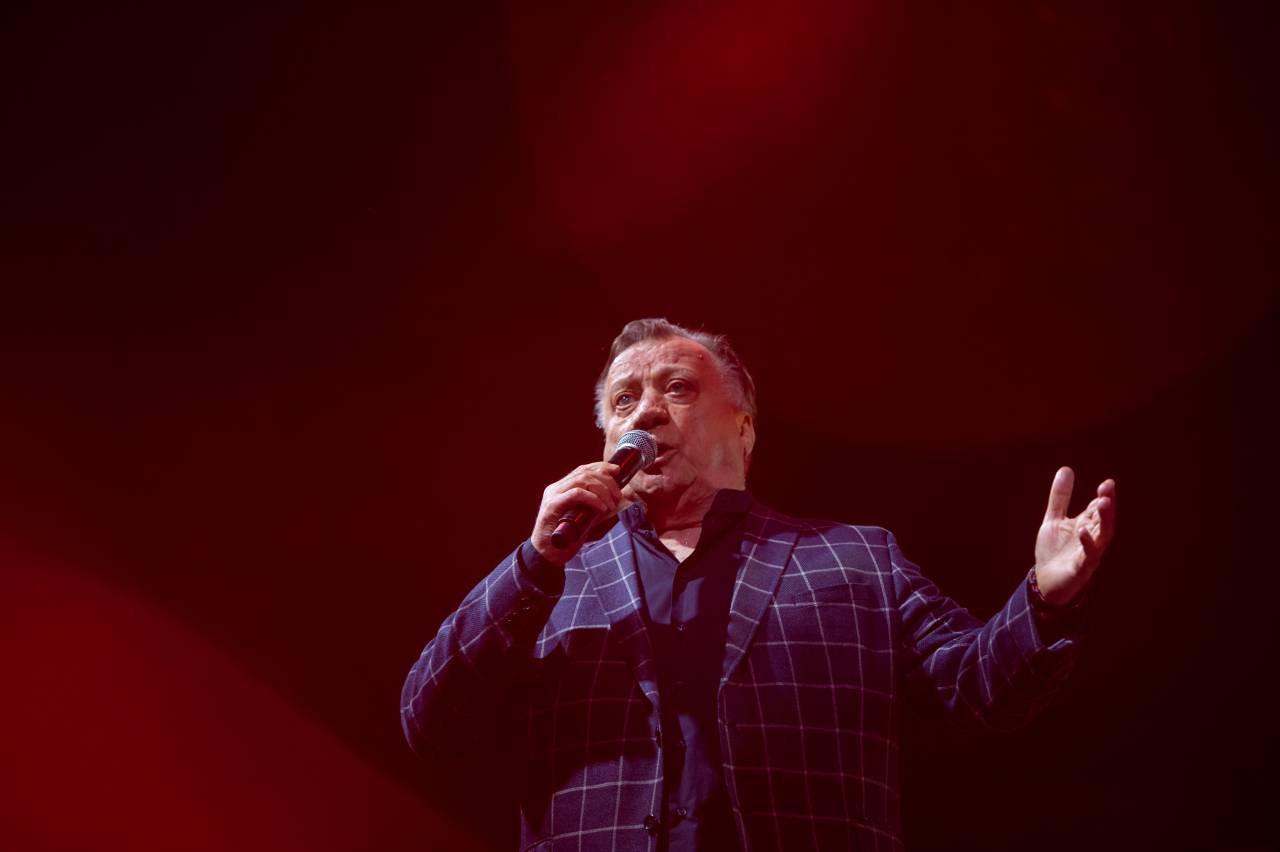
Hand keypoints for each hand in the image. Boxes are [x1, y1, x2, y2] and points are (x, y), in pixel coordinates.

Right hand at [531, 462, 623, 563]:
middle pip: (585, 472)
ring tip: (612, 504)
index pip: (582, 469)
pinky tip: (602, 508)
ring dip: (603, 490)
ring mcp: (553, 496)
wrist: (548, 556)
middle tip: (618, 496)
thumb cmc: (565, 539)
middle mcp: (556, 488)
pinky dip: (593, 498)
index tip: (617, 471)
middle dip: (606, 481)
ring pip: (582, 480)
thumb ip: (594, 507)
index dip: (601, 467)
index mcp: (561, 488)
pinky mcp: (552, 506)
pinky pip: (576, 494)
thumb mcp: (584, 519)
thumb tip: (613, 500)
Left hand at [1033, 467, 1116, 604]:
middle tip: (1108, 489)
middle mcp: (1091, 539)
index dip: (1103, 496)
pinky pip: (1088, 556)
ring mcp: (1088, 554)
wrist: (1044, 582)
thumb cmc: (1054, 551)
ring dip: (1104, 521)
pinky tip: (1082, 530)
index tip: (1107, 483)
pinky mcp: (1080, 568)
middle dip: (1107, 505)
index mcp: (1086, 526)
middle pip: (1104, 520)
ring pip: (1102, 537)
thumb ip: (1060, 497)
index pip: (1097, 509)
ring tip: (1102, 503)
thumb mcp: (1054, 520)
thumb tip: (1066, 469)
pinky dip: (1087, 544)